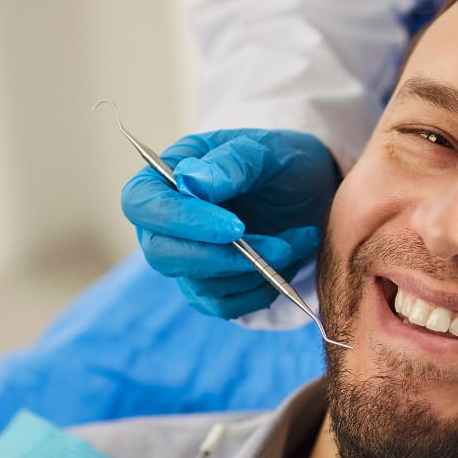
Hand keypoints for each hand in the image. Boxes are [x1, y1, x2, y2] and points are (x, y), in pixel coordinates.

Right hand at [121, 129, 338, 317]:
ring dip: (257, 269)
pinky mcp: (213, 284)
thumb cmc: (285, 162)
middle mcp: (168, 220)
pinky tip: (290, 260)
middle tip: (278, 247)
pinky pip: (223, 305)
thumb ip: (232, 162)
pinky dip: (262, 289)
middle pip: (161, 254)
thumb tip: (190, 182)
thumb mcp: (269, 151)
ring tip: (299, 239)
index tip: (235, 227)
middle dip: (221, 257)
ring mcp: (188, 256)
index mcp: (168, 174)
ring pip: (199, 284)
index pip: (142, 204)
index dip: (181, 221)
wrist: (314, 190)